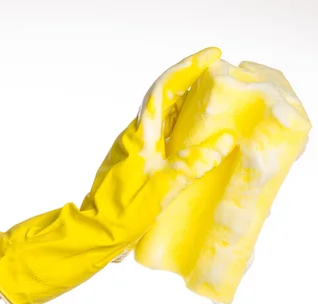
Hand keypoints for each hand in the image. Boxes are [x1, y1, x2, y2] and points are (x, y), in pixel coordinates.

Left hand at [0, 47, 222, 303]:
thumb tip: (224, 142)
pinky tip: (197, 139)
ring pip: (163, 117)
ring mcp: (134, 150)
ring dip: (187, 104)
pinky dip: (182, 128)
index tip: (212, 55)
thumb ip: (193, 165)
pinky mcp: (136, 163)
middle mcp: (135, 137)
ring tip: (215, 101)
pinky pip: (163, 136)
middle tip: (220, 75)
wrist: (93, 233)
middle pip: (164, 99)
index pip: (163, 91)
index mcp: (139, 136)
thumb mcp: (163, 189)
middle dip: (191, 82)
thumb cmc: (122, 214)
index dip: (187, 69)